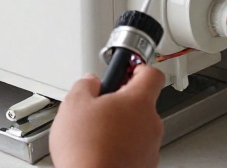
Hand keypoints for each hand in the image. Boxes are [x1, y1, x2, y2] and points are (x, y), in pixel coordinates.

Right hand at [49, 64, 164, 167]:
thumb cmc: (87, 150)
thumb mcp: (74, 104)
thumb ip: (85, 85)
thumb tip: (90, 82)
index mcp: (139, 101)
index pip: (152, 74)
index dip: (138, 68)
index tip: (127, 69)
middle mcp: (151, 123)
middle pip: (142, 103)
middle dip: (122, 102)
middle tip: (101, 106)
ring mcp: (150, 147)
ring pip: (138, 128)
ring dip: (121, 127)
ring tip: (97, 134)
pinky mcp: (145, 165)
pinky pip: (136, 149)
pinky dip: (122, 148)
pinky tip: (101, 151)